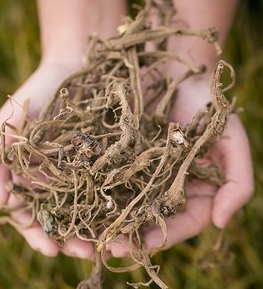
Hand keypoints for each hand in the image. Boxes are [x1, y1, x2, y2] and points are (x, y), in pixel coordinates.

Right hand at [0, 62, 93, 257]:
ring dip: (93, 228)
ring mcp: (78, 169)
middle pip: (59, 218)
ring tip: (107, 244)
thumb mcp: (10, 120)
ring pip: (84, 207)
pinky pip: (104, 184)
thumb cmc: (37, 92)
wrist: (71, 69)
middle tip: (86, 253)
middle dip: (70, 239)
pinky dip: (110, 203)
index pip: (30, 214)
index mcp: (29, 175)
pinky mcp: (99, 158)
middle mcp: (54, 178)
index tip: (52, 249)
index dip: (38, 235)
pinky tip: (121, 216)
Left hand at [107, 75, 253, 256]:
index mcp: (196, 188)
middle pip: (152, 217)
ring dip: (111, 219)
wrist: (178, 74)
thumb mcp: (233, 143)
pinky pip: (112, 176)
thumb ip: (237, 183)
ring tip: (92, 233)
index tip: (143, 246)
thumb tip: (221, 223)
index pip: (185, 222)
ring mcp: (145, 171)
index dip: (166, 236)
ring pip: (129, 202)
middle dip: (132, 235)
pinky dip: (99, 190)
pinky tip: (84, 202)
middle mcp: (168, 185)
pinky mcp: (125, 155)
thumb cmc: (209, 107)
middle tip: (110, 247)